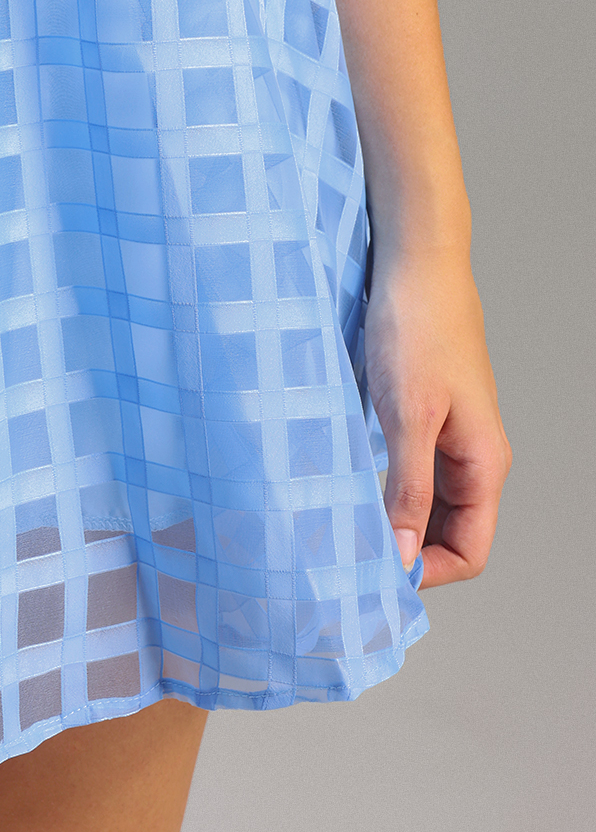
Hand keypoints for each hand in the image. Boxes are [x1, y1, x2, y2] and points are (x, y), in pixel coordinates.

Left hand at [362, 244, 511, 587]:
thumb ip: (408, 487)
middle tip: (352, 555)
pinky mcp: (427, 411)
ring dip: (395, 518)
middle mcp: (474, 454)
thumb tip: (404, 556)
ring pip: (429, 500)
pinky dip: (388, 484)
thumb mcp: (408, 414)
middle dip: (409, 550)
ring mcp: (452, 432)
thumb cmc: (418, 328)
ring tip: (347, 523)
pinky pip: (414, 467)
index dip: (429, 570)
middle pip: (451, 531)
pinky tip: (353, 480)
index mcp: (484, 462)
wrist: (416, 261)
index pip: (471, 551)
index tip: (377, 571)